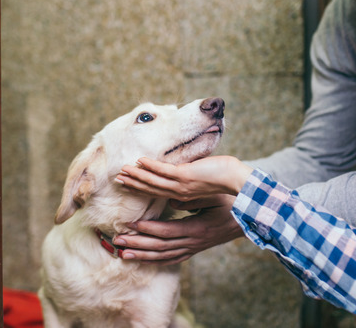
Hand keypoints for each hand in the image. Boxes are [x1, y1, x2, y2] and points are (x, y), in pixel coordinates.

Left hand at [114, 195, 244, 264]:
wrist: (251, 220)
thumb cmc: (234, 203)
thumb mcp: (216, 196)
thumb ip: (194, 198)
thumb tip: (172, 198)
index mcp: (197, 229)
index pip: (167, 232)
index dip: (148, 229)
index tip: (130, 224)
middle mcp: (194, 242)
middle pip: (160, 247)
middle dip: (137, 244)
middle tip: (117, 241)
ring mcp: (194, 248)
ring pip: (164, 256)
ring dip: (142, 255)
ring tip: (122, 254)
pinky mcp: (195, 249)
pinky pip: (172, 259)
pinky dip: (156, 260)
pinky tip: (143, 260)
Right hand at [116, 155, 252, 202]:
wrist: (238, 182)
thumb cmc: (225, 178)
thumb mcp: (202, 181)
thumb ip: (189, 181)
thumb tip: (180, 182)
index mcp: (183, 195)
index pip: (158, 191)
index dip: (142, 188)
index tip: (128, 185)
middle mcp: (180, 193)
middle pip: (151, 188)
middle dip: (134, 183)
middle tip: (118, 179)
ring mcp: (182, 186)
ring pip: (154, 181)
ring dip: (137, 176)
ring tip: (123, 171)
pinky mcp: (187, 177)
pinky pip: (165, 171)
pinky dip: (152, 166)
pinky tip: (140, 161)